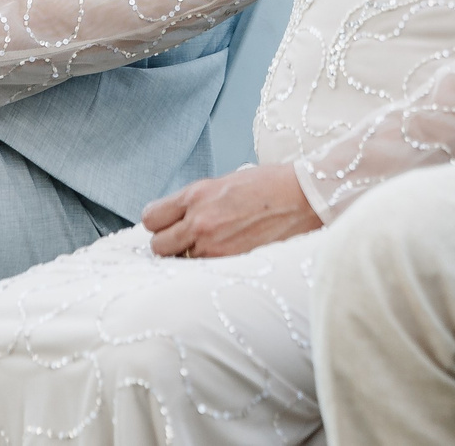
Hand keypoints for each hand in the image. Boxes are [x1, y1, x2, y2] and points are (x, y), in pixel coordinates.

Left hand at [142, 162, 323, 258]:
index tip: (168, 224)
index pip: (151, 218)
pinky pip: (204, 271)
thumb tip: (179, 218)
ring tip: (212, 247)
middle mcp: (199, 220)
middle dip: (169, 244)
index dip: (159, 223)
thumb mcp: (225, 183)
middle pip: (158, 246)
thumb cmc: (269, 186)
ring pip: (180, 262)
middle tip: (186, 240)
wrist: (303, 197)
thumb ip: (198, 201)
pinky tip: (225, 255)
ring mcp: (214, 245)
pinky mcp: (230, 262)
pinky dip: (209, 267)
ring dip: (191, 257)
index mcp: (197, 194)